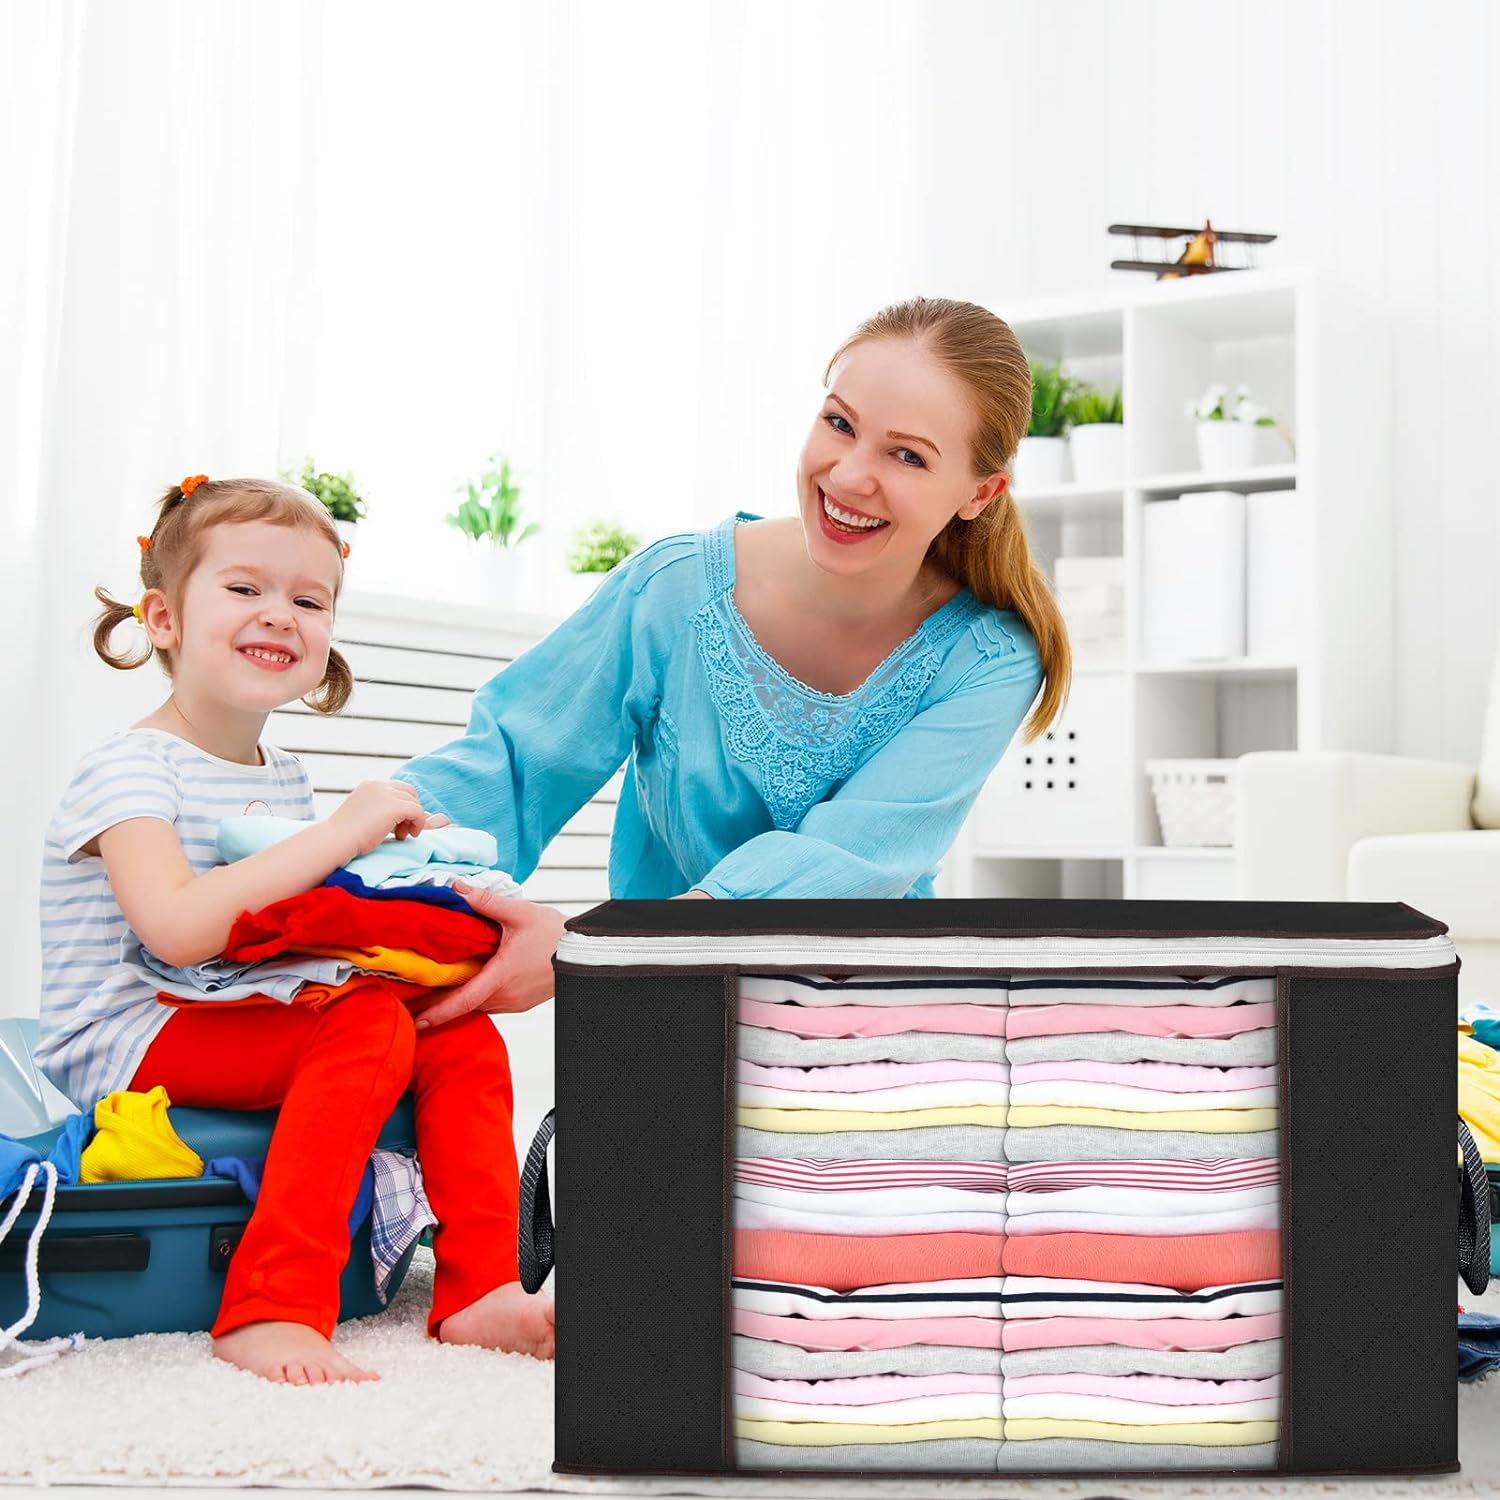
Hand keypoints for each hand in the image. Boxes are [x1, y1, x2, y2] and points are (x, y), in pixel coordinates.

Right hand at [328, 780, 448, 857]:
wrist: (336, 839)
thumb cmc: (348, 834)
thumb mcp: (370, 815)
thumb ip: (387, 810)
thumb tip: (418, 814)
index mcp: (371, 785)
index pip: (398, 789)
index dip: (403, 806)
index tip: (397, 824)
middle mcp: (380, 785)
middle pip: (410, 793)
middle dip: (410, 812)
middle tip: (400, 831)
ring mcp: (387, 794)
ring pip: (415, 803)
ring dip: (412, 821)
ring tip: (399, 835)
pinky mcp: (394, 806)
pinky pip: (418, 812)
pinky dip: (417, 824)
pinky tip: (404, 836)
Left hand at [411, 888, 567, 1029]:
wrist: (588, 950)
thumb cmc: (557, 935)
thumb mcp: (520, 913)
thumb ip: (486, 901)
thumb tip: (457, 888)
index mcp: (502, 978)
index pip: (462, 1002)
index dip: (436, 1012)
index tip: (417, 1020)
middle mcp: (506, 997)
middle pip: (466, 1005)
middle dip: (439, 1004)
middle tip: (412, 1000)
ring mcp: (515, 1002)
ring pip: (479, 1005)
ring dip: (459, 1000)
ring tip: (435, 991)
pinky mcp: (522, 1002)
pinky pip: (492, 1003)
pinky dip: (476, 997)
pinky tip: (468, 983)